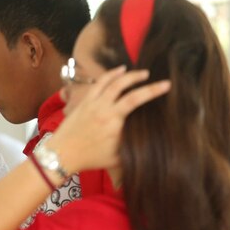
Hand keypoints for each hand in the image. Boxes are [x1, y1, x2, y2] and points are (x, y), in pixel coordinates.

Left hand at [48, 66, 170, 173]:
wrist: (62, 154)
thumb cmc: (90, 158)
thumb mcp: (116, 157)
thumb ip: (132, 146)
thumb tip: (148, 139)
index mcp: (114, 122)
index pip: (137, 100)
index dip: (153, 91)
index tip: (166, 85)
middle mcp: (103, 109)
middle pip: (125, 87)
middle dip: (141, 79)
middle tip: (154, 77)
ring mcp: (92, 104)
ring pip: (110, 82)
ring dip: (126, 75)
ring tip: (139, 72)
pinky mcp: (84, 102)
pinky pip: (98, 84)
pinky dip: (109, 75)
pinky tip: (118, 71)